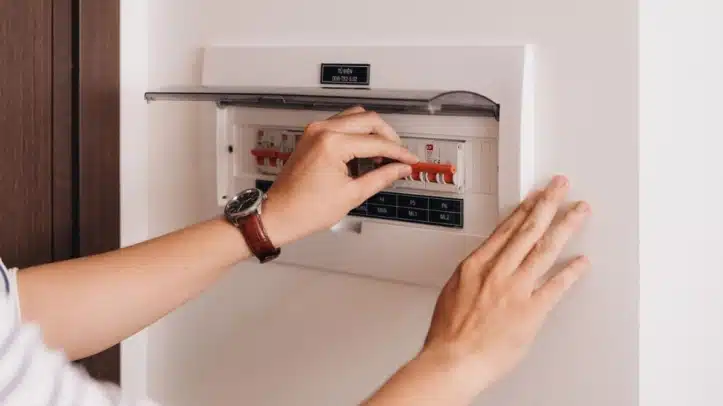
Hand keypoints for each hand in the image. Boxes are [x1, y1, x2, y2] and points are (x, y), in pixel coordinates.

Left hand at [261, 106, 418, 246]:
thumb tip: (400, 169)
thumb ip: (381, 177)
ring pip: (355, 116)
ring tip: (382, 153)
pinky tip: (364, 151)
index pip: (376, 142)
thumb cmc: (305, 209)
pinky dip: (357, 133)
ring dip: (372, 131)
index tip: (409, 160)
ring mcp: (315, 130)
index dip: (398, 152)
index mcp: (332, 144)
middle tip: (399, 155)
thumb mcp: (352, 195)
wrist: (279, 214)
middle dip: (388, 136)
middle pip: (368, 119)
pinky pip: (341, 124)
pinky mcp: (311, 135)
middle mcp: (322, 130)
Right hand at [363, 176, 590, 404]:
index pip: (506, 228)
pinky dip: (571, 272)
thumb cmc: (449, 333)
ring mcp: (516, 289)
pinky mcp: (531, 310)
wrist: (453, 359)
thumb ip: (473, 277)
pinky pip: (556, 286)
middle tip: (561, 187)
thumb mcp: (453, 292)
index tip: (535, 197)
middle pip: (528, 229)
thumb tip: (482, 271)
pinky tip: (582, 261)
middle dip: (548, 204)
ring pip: (545, 248)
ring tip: (579, 211)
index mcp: (476, 265)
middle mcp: (497, 272)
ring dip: (565, 226)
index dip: (524, 209)